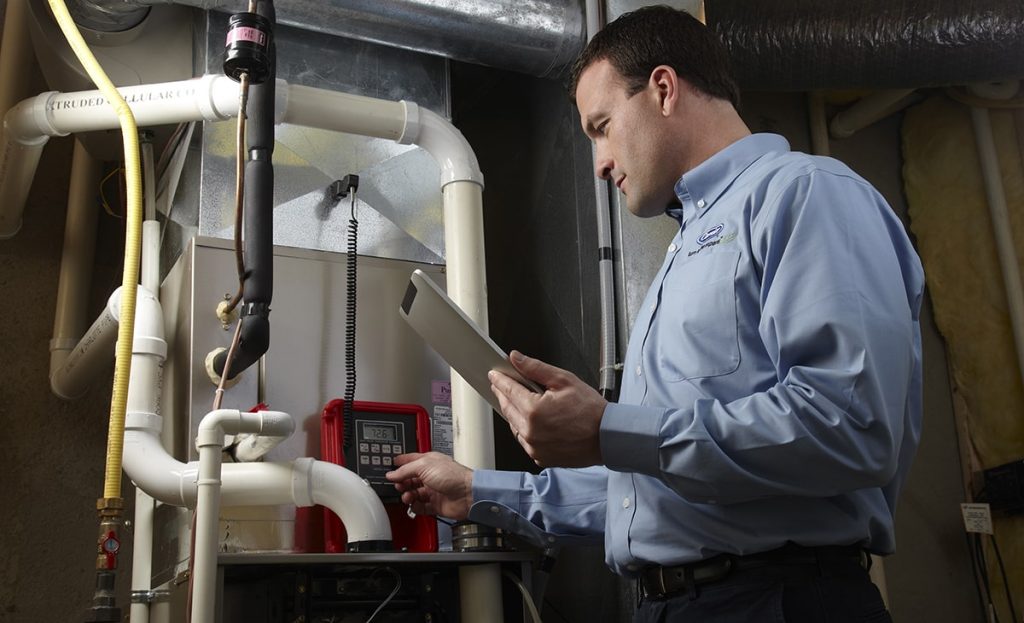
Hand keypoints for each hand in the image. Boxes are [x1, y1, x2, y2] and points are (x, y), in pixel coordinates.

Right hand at [385, 452, 472, 520]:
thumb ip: (406, 470)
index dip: (399, 464)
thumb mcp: (424, 466)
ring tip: (407, 496)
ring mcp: (433, 490)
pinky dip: (415, 507)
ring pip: (414, 493)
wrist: (467, 494)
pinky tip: (414, 505)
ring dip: (407, 495)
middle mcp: (431, 475)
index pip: (410, 461)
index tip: (389, 468)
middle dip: (402, 482)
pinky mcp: (435, 504)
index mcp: (429, 462)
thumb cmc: (453, 476)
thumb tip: (392, 474)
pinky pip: (420, 507)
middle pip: (410, 479)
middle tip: (399, 485)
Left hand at [489, 350, 606, 467]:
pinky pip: (525, 441)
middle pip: (507, 408)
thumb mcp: (564, 380)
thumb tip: (516, 359)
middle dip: (503, 394)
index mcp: (534, 411)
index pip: (508, 390)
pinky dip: (525, 429)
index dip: (499, 379)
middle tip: (502, 384)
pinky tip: (533, 420)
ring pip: (514, 426)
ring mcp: (534, 448)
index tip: (494, 374)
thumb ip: (536, 368)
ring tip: (520, 401)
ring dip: (514, 412)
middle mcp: (530, 432)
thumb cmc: (591, 411)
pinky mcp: (540, 458)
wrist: (607, 437)